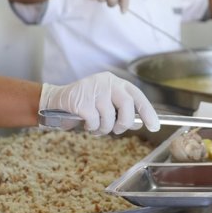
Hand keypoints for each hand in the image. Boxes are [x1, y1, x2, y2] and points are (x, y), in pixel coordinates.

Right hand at [40, 72, 159, 134]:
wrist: (57, 101)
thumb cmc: (85, 104)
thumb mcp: (106, 103)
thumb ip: (122, 111)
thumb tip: (140, 123)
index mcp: (116, 82)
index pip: (137, 96)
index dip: (148, 113)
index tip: (155, 127)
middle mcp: (107, 82)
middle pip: (127, 106)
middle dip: (124, 123)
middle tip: (117, 130)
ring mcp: (93, 90)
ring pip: (109, 118)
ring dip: (103, 129)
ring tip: (96, 126)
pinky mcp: (81, 101)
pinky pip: (94, 122)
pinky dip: (92, 128)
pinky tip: (86, 124)